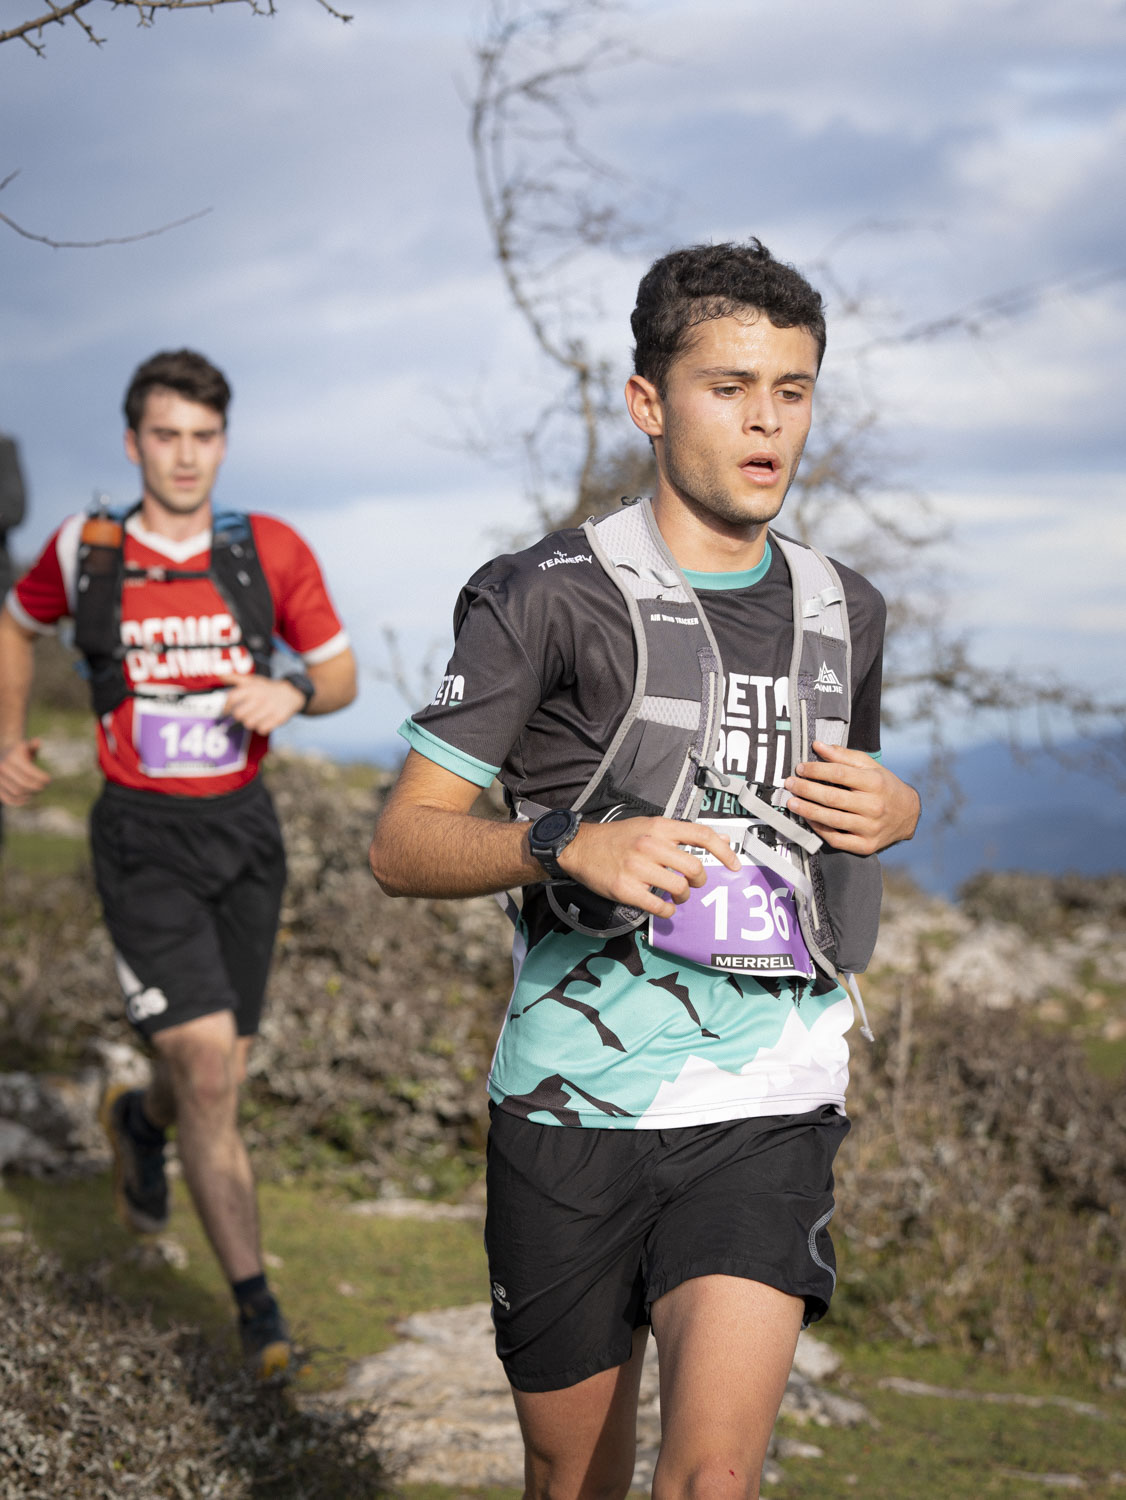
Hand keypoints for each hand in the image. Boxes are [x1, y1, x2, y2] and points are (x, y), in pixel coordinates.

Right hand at [0, 738, 50, 806]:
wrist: (2, 753)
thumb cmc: (20, 751)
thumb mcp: (26, 746)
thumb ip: (33, 745)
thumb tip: (37, 742)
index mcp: (12, 758)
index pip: (29, 773)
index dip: (41, 778)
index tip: (49, 780)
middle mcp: (3, 768)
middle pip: (23, 784)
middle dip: (37, 787)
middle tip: (44, 786)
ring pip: (16, 793)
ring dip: (30, 794)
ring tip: (37, 791)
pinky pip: (8, 799)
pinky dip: (19, 802)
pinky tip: (29, 798)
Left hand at [219, 674, 305, 734]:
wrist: (290, 694)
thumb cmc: (266, 688)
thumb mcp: (252, 680)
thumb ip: (235, 678)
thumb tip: (220, 675)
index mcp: (252, 687)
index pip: (232, 698)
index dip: (226, 706)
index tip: (226, 710)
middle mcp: (260, 697)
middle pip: (238, 714)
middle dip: (240, 715)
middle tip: (245, 713)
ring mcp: (270, 708)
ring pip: (249, 724)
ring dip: (251, 722)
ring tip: (256, 716)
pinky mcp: (278, 718)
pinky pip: (262, 729)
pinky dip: (262, 727)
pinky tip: (265, 721)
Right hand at [552, 817, 739, 919]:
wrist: (580, 847)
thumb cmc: (618, 838)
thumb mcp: (650, 826)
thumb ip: (682, 833)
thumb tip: (720, 837)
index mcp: (659, 826)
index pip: (701, 835)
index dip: (724, 851)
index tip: (735, 865)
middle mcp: (650, 845)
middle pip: (694, 867)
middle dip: (699, 880)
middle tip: (693, 883)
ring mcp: (637, 867)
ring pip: (679, 888)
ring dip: (683, 896)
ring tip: (676, 895)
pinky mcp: (626, 889)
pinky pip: (659, 905)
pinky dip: (667, 910)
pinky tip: (664, 906)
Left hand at [783, 741, 919, 854]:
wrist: (908, 814)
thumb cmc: (884, 786)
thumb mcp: (870, 766)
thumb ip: (843, 755)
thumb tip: (818, 745)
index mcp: (875, 782)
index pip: (840, 773)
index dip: (817, 770)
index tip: (800, 768)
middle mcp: (874, 805)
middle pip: (833, 797)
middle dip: (806, 790)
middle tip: (790, 784)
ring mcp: (870, 828)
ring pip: (832, 819)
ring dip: (807, 810)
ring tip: (792, 803)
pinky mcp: (866, 845)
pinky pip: (837, 839)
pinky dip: (819, 830)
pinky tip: (808, 820)